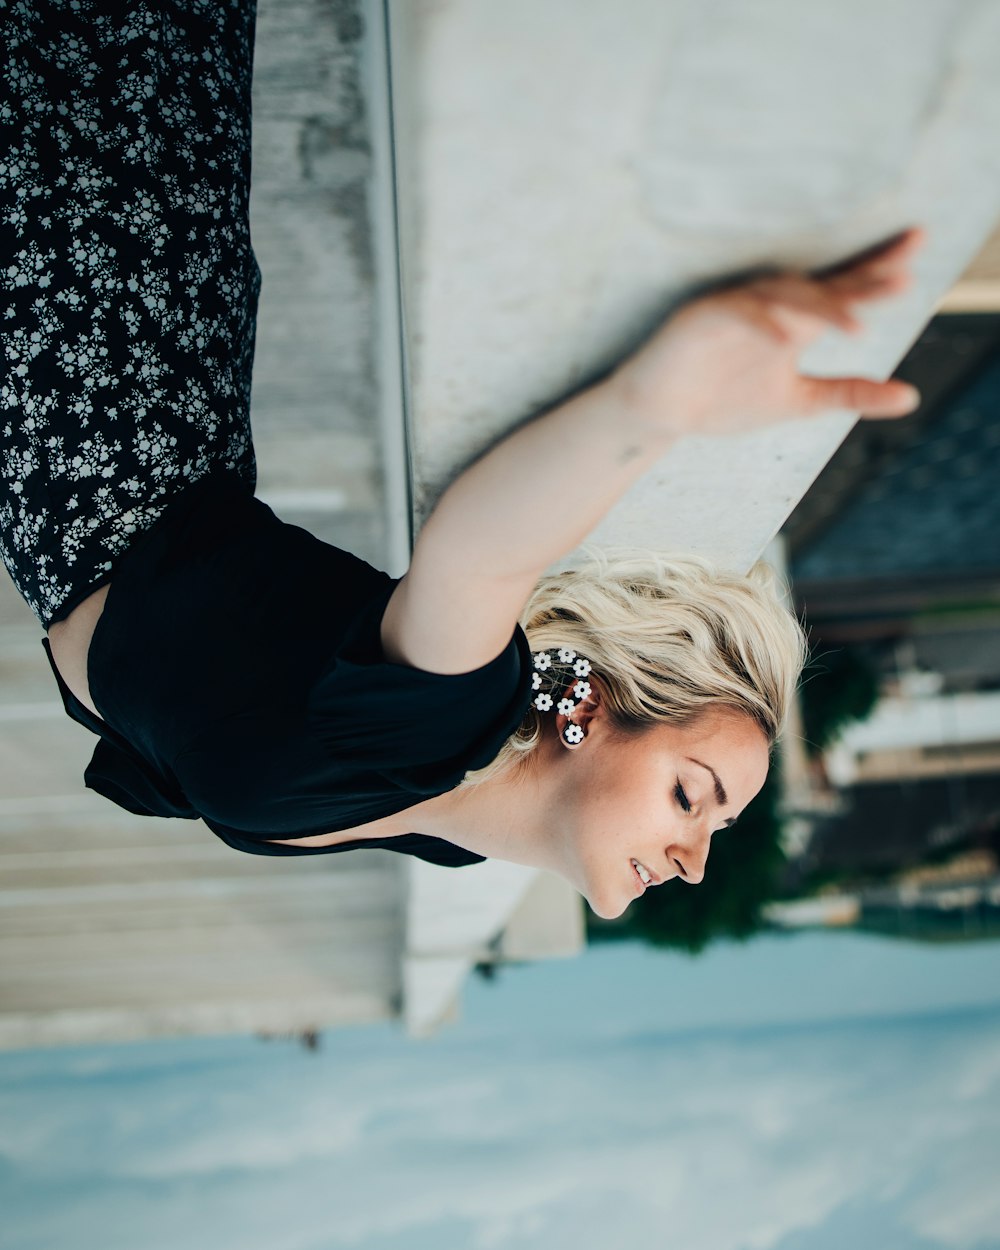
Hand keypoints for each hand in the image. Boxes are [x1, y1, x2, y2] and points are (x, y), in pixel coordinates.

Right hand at [612, 227, 926, 437]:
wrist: (661, 415)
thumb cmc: (723, 400)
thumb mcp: (799, 402)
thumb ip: (850, 393)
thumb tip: (910, 396)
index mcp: (796, 320)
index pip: (842, 288)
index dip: (877, 270)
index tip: (918, 249)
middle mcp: (771, 306)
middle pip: (821, 286)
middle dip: (860, 281)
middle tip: (902, 275)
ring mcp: (736, 308)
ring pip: (783, 296)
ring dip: (818, 307)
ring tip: (855, 326)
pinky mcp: (701, 317)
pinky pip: (736, 314)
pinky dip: (761, 324)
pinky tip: (786, 339)